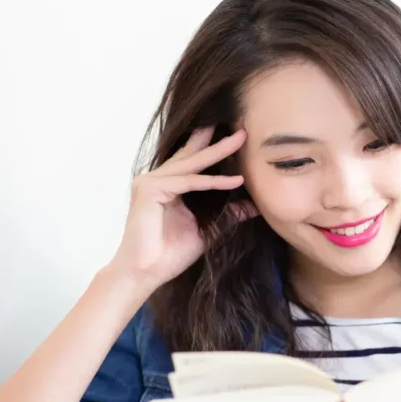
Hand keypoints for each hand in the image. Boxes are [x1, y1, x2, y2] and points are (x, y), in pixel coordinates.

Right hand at [109, 126, 257, 291]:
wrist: (146, 274)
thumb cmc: (170, 255)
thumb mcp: (208, 229)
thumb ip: (228, 214)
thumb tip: (254, 205)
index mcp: (166, 186)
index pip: (192, 162)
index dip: (212, 148)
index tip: (235, 137)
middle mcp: (155, 180)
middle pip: (191, 156)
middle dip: (217, 141)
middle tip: (241, 128)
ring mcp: (150, 183)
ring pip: (191, 165)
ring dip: (218, 152)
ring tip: (241, 140)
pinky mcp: (150, 191)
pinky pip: (188, 182)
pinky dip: (212, 182)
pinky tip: (235, 181)